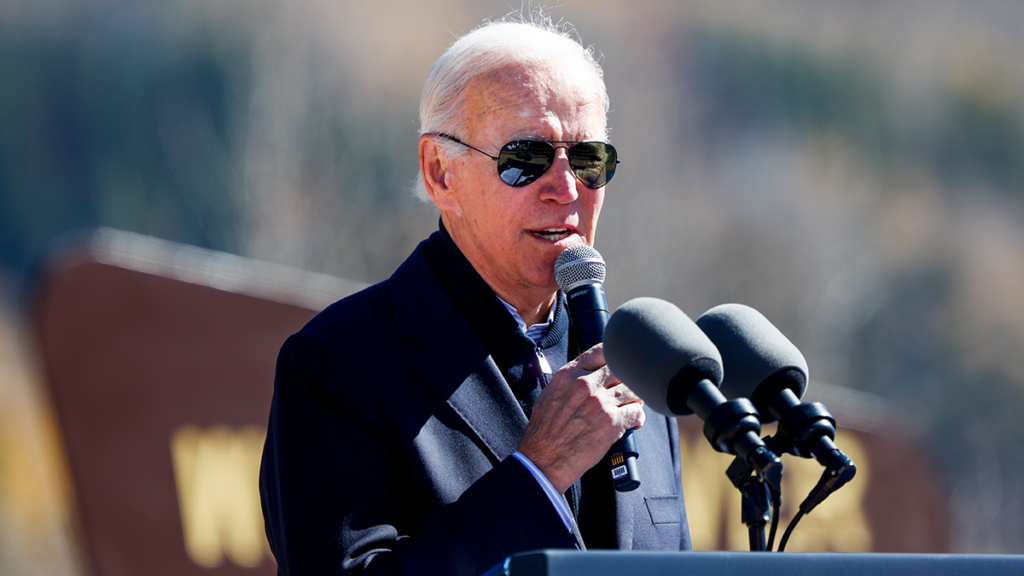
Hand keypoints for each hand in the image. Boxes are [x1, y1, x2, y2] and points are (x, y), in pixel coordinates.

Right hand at [516, 343, 644, 493]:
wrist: (544, 459)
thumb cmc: (544, 432)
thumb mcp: (549, 396)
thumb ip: (568, 382)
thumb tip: (584, 376)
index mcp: (569, 376)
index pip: (600, 352)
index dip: (614, 357)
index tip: (618, 364)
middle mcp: (586, 385)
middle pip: (620, 369)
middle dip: (626, 379)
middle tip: (626, 390)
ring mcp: (600, 403)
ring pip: (632, 389)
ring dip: (635, 398)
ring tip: (631, 407)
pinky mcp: (612, 423)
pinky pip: (637, 412)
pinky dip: (638, 417)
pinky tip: (633, 422)